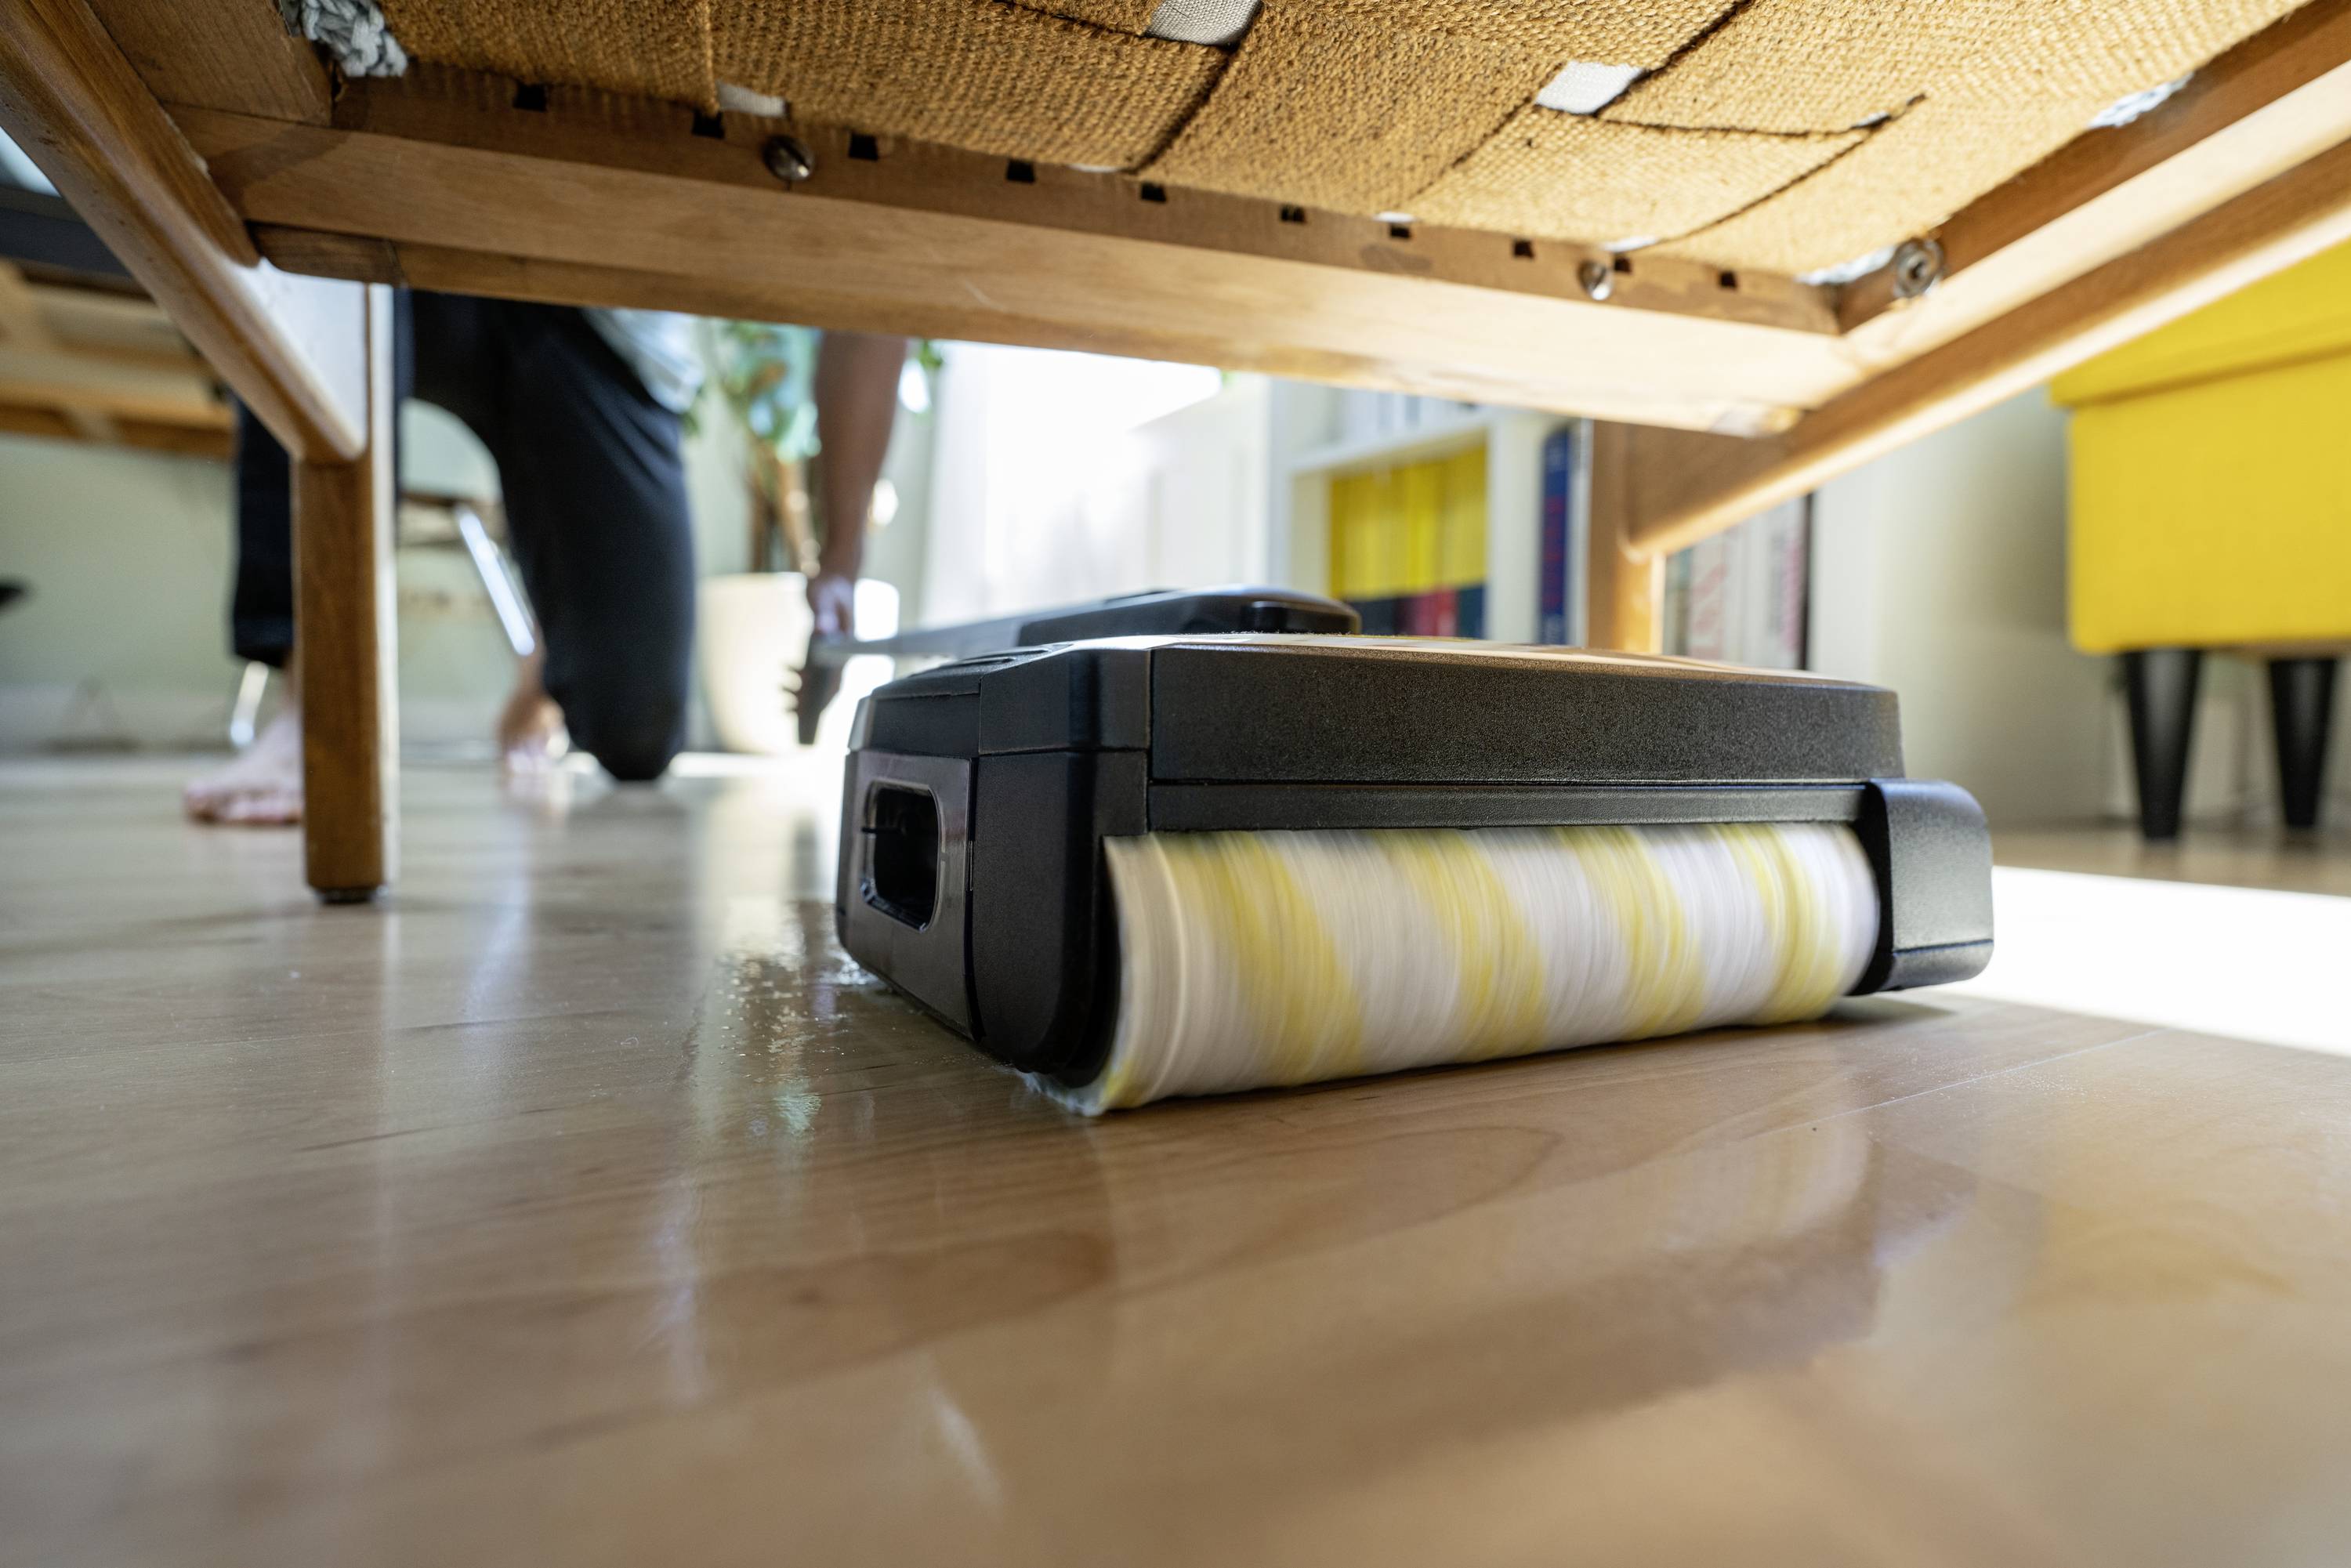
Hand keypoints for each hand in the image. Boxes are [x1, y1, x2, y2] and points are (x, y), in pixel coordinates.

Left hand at [793, 569, 855, 744]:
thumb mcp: (825, 597)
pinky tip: (786, 678)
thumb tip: (822, 630)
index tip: (808, 709)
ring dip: (803, 692)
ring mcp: (832, 652)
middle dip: (808, 701)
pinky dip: (801, 679)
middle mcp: (840, 653)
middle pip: (827, 687)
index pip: (836, 679)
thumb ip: (824, 613)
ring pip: (820, 681)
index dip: (823, 698)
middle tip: (785, 707)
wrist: (835, 577)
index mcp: (845, 646)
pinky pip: (814, 671)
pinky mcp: (823, 647)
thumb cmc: (831, 586)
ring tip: (781, 696)